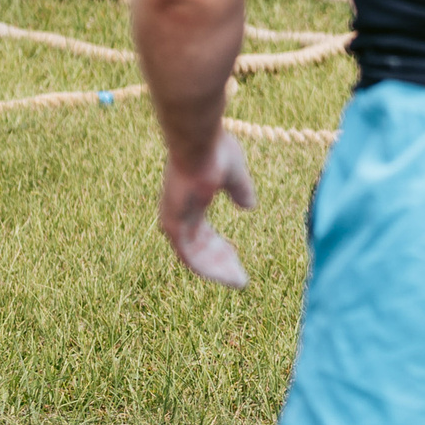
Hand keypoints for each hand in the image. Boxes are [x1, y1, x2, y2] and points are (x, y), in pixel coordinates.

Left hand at [157, 130, 256, 287]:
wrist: (198, 142)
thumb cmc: (215, 151)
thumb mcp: (235, 174)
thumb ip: (241, 191)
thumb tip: (249, 206)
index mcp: (190, 204)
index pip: (204, 236)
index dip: (220, 249)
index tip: (236, 258)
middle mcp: (179, 217)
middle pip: (200, 250)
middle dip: (222, 263)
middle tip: (240, 277)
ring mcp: (175, 222)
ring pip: (196, 258)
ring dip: (219, 271)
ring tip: (239, 282)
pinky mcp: (175, 227)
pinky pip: (192, 258)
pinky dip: (211, 269)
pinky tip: (229, 276)